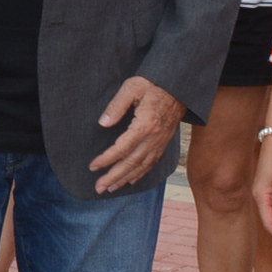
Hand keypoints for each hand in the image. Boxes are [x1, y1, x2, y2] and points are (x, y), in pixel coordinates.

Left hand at [87, 76, 182, 192]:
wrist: (179, 85)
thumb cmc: (153, 84)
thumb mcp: (131, 88)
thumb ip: (116, 106)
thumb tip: (103, 124)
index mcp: (144, 125)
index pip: (122, 148)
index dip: (106, 159)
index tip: (93, 166)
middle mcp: (154, 138)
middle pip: (131, 163)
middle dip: (114, 177)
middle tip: (99, 187)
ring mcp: (161, 141)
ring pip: (142, 166)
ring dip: (125, 179)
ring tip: (111, 188)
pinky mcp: (165, 142)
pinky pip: (152, 162)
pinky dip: (141, 173)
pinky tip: (131, 180)